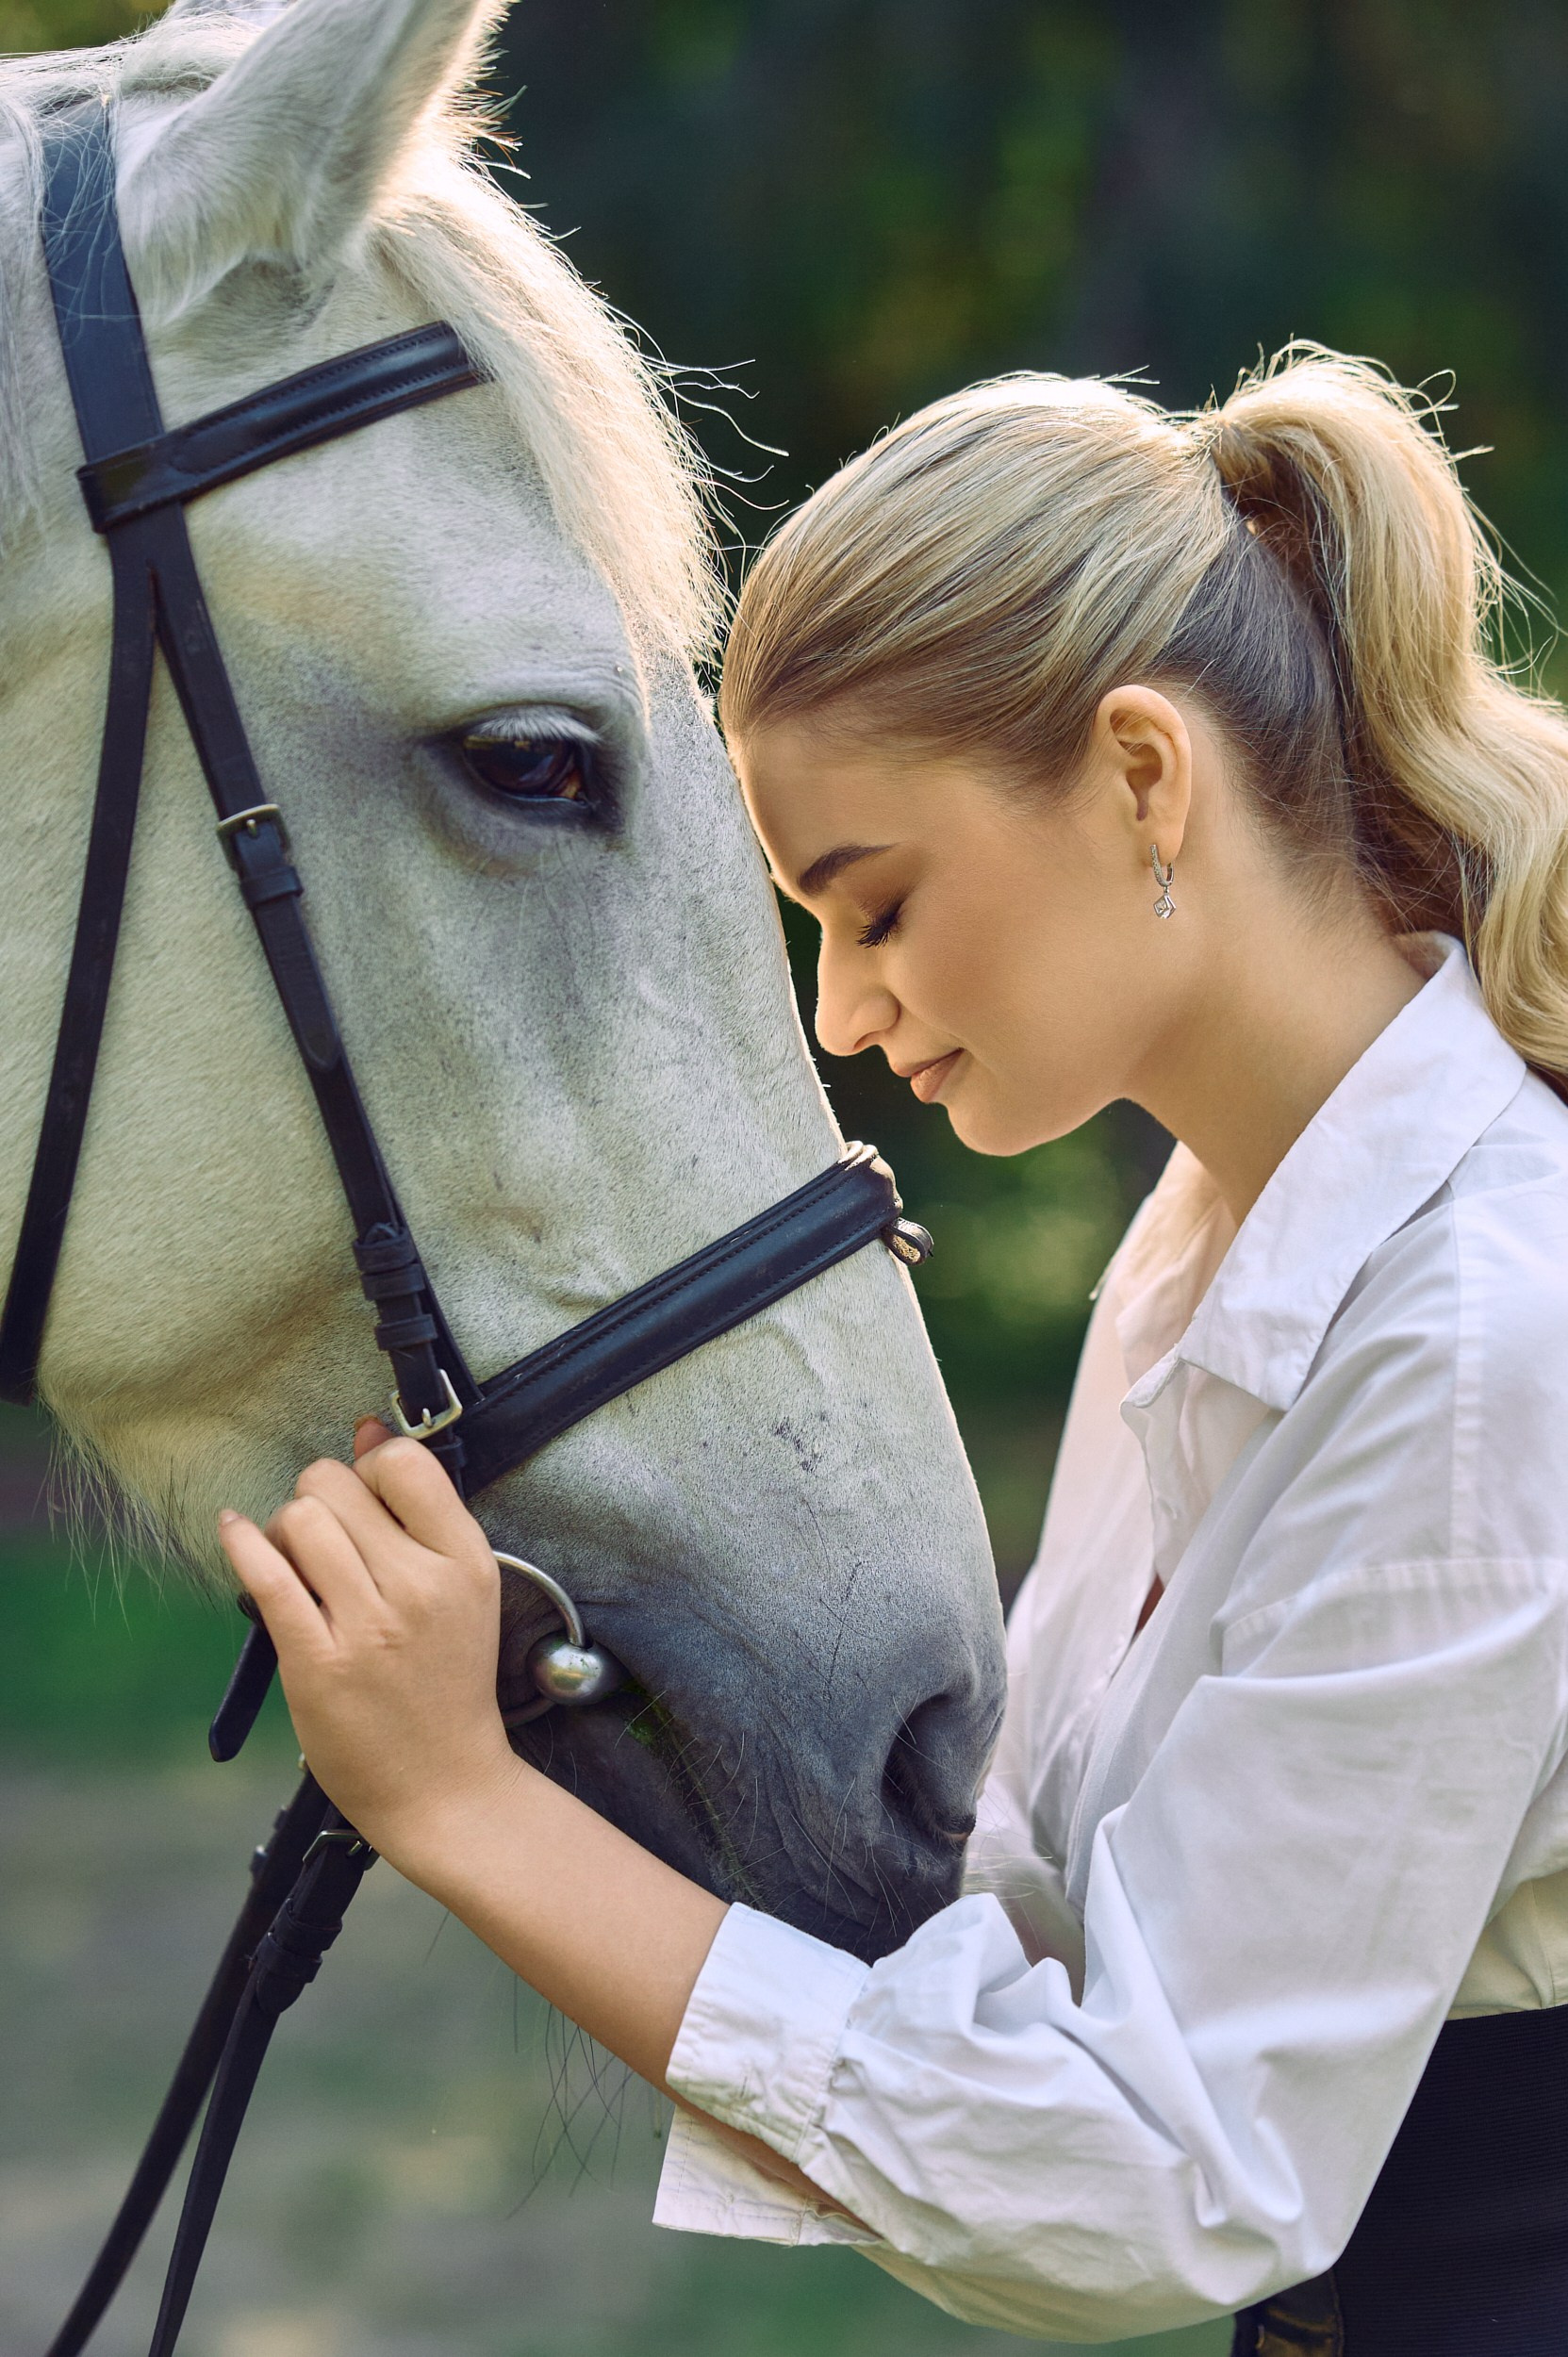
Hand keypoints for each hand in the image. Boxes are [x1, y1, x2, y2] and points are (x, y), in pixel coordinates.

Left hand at [217, 1435, 520, 1865]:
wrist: (444, 1785)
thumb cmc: (447, 1683)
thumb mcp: (461, 1589)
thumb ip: (418, 1511)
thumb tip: (367, 1429)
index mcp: (466, 1561)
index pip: (403, 1463)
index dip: (369, 1465)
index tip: (362, 1496)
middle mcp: (420, 1586)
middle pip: (335, 1485)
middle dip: (317, 1497)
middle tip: (322, 1536)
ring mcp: (368, 1625)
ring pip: (299, 1520)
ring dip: (284, 1530)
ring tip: (296, 1562)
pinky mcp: (317, 1662)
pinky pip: (267, 1576)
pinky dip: (241, 1544)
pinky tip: (234, 1531)